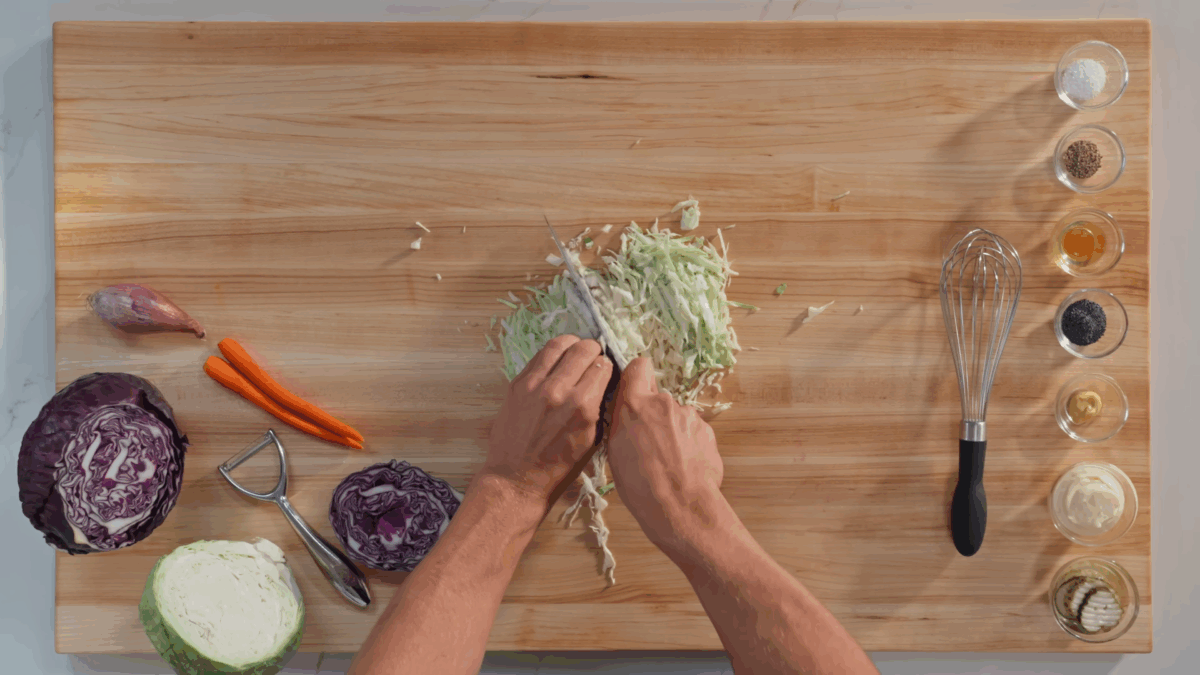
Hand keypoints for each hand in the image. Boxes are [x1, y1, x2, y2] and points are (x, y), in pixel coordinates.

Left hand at [479, 335, 613, 509]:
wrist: (516, 478)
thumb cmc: (558, 467)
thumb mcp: (591, 440)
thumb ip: (598, 406)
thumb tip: (605, 380)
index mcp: (582, 407)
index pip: (603, 366)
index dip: (608, 366)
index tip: (606, 371)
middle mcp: (559, 390)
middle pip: (583, 349)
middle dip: (594, 350)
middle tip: (594, 357)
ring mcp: (534, 385)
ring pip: (559, 345)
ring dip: (572, 344)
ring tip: (576, 351)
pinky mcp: (517, 384)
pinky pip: (539, 356)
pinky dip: (552, 354)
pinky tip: (557, 361)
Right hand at [606, 358, 725, 552]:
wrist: (680, 506)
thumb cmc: (640, 484)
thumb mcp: (615, 451)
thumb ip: (623, 422)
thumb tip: (629, 413)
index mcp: (636, 405)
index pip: (638, 367)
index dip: (636, 377)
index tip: (634, 391)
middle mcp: (664, 403)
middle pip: (657, 399)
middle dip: (653, 415)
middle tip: (648, 444)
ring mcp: (689, 416)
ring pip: (676, 417)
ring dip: (672, 431)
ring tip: (668, 461)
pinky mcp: (707, 431)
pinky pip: (693, 432)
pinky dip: (688, 445)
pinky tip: (684, 466)